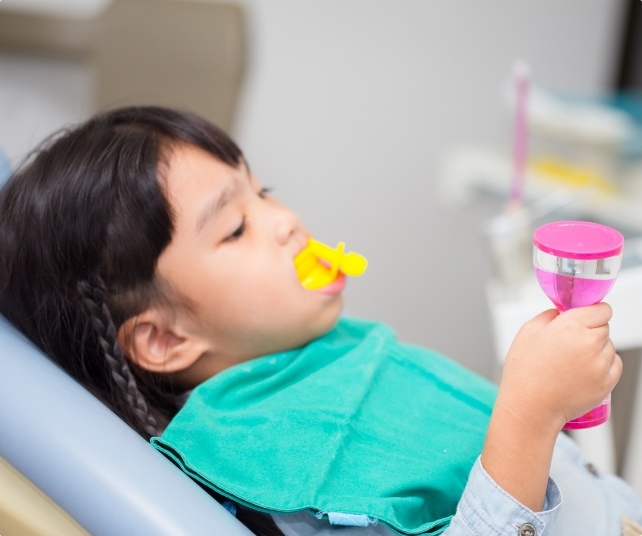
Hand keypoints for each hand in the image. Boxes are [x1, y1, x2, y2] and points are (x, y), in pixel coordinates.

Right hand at [497, 302, 620, 433]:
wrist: (530, 407)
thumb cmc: (524, 372)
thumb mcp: (527, 332)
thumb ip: (548, 316)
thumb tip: (561, 312)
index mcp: (570, 326)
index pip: (601, 309)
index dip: (592, 312)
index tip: (584, 318)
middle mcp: (589, 342)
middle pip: (604, 327)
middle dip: (590, 332)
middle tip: (569, 344)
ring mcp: (600, 364)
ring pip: (609, 347)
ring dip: (597, 350)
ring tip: (573, 362)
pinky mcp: (607, 382)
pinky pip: (615, 366)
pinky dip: (603, 366)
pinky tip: (582, 372)